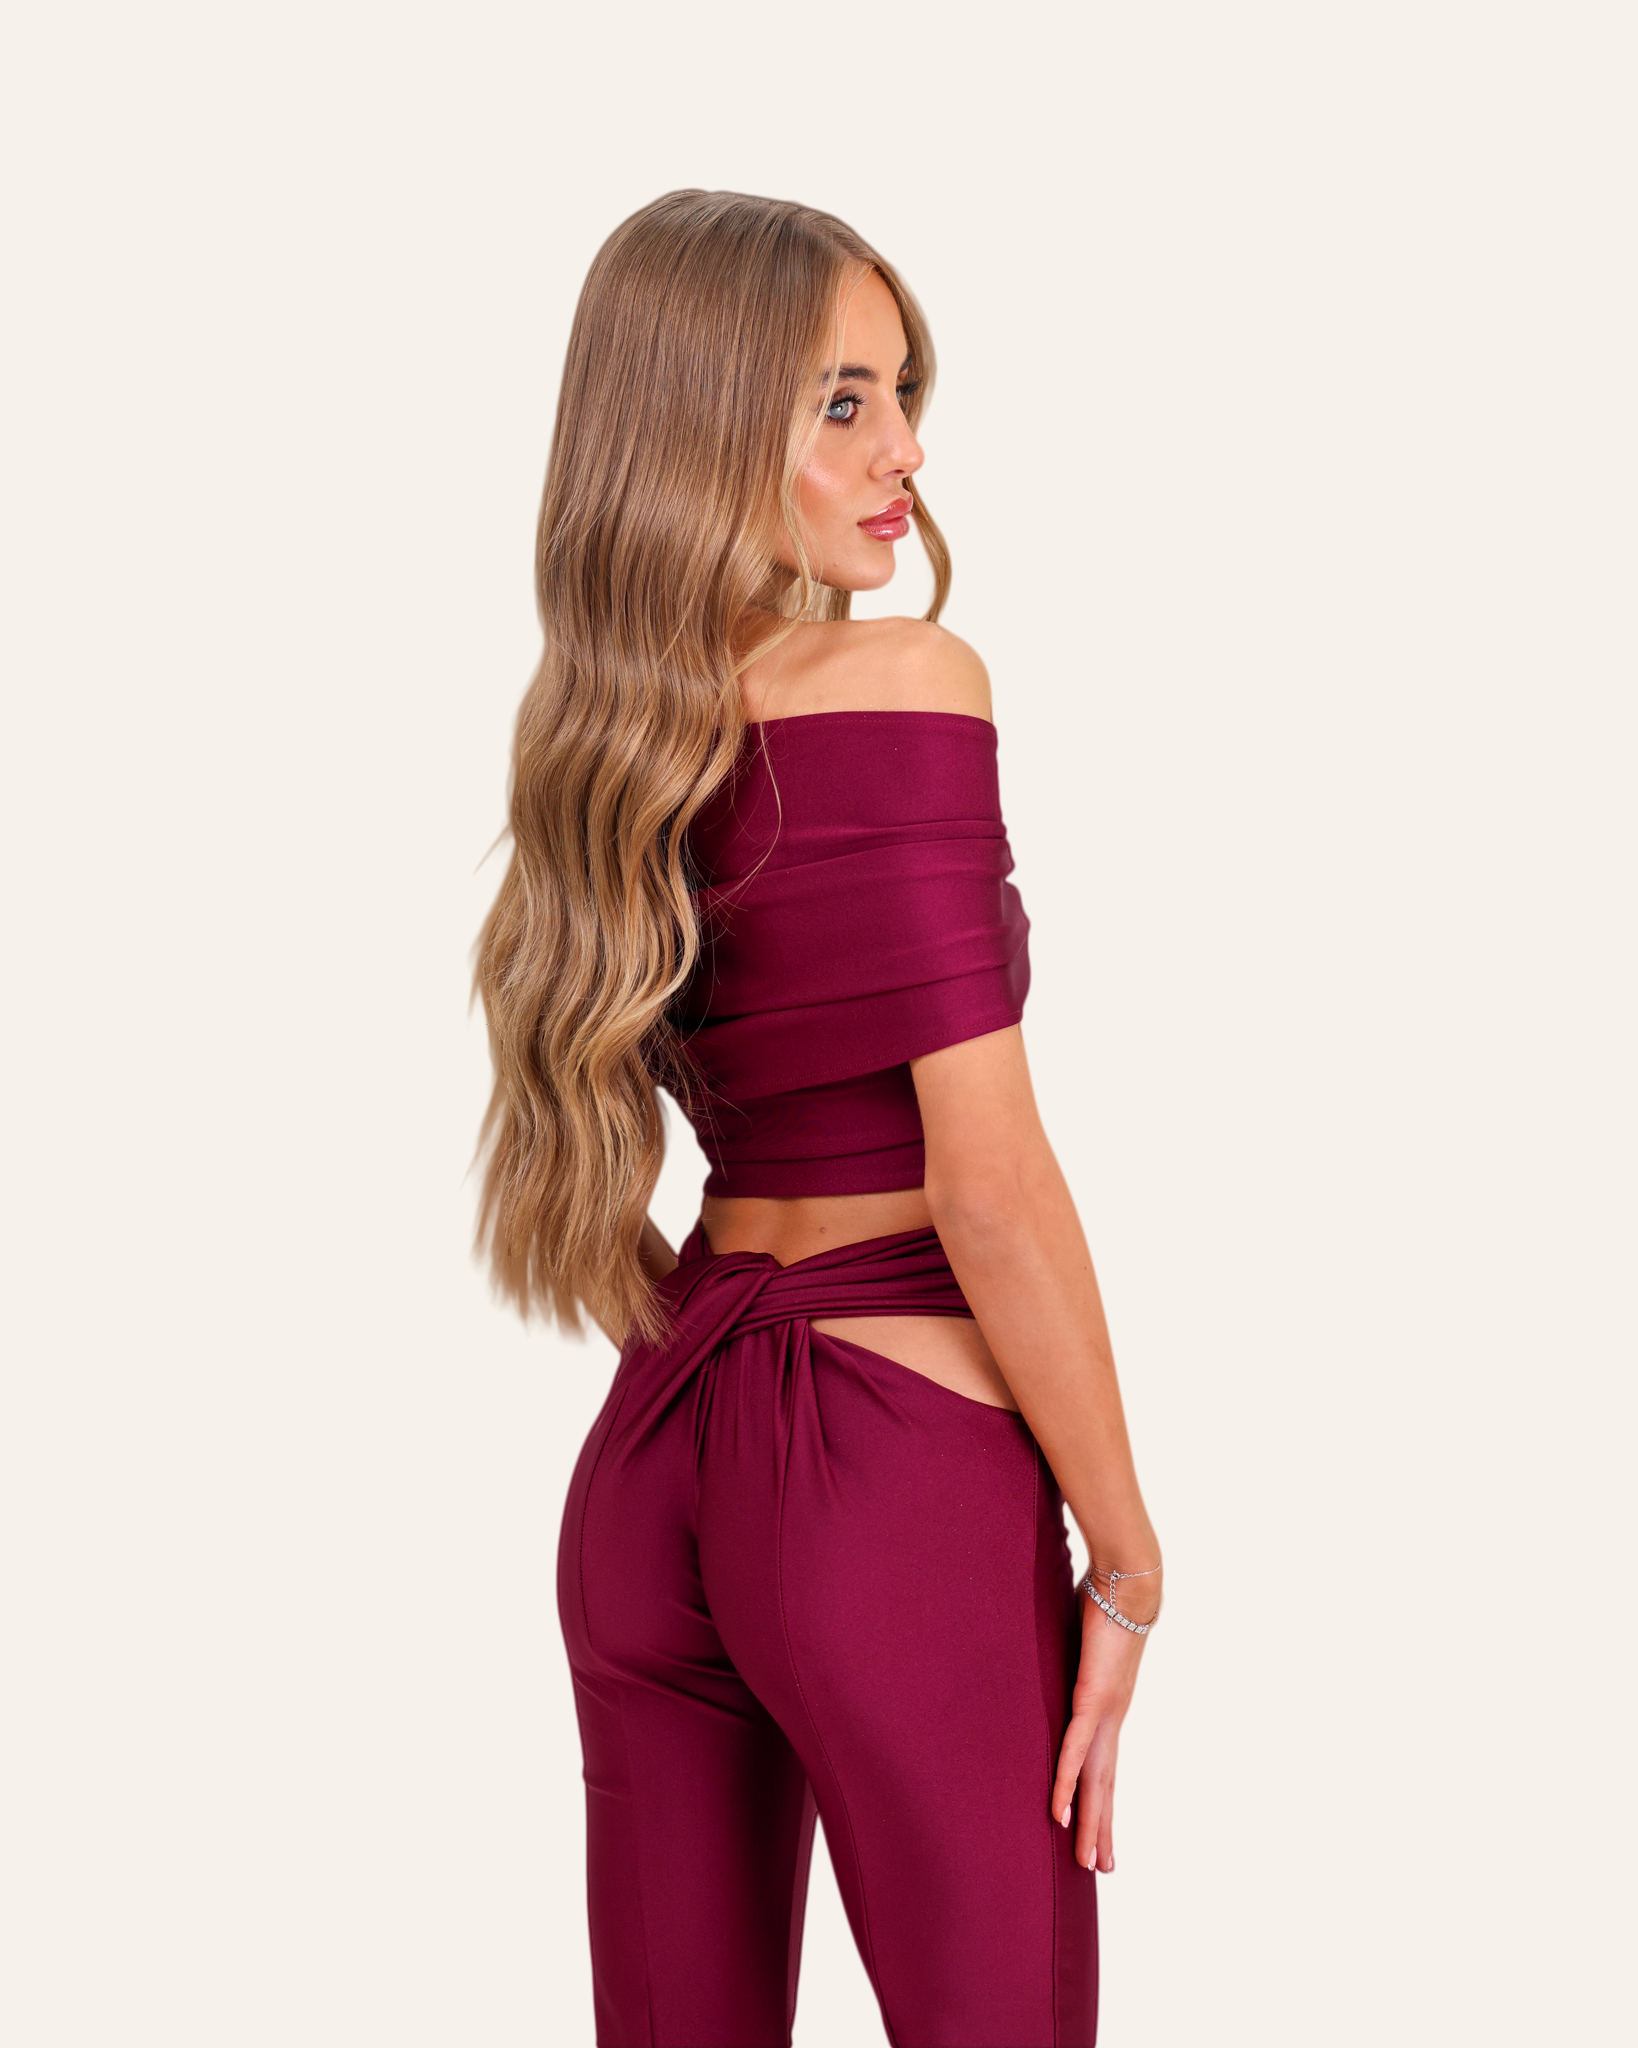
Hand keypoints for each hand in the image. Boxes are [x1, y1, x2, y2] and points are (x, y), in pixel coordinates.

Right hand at [1050, 1583, 1151, 1873]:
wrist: (1127, 1583)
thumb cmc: (1104, 1604)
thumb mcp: (1080, 1643)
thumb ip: (1068, 1658)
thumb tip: (1051, 1653)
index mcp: (1108, 1709)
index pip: (1104, 1766)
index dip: (1101, 1802)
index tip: (1101, 1833)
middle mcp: (1111, 1719)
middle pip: (1104, 1786)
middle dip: (1102, 1829)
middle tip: (1101, 1869)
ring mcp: (1104, 1713)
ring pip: (1095, 1782)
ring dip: (1091, 1823)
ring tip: (1091, 1861)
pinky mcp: (1093, 1700)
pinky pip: (1075, 1751)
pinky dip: (1066, 1784)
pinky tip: (1060, 1814)